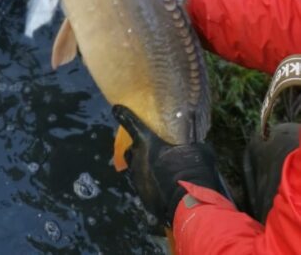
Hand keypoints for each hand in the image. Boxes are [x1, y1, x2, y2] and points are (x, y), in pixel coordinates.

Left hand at [112, 105, 229, 226]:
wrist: (190, 204)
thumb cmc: (193, 170)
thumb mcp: (197, 150)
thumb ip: (190, 144)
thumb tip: (196, 145)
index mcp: (146, 142)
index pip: (130, 123)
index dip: (123, 114)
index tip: (116, 109)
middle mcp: (137, 158)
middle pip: (132, 150)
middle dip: (138, 150)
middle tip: (152, 152)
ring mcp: (137, 179)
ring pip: (136, 169)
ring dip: (145, 168)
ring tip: (159, 172)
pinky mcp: (142, 197)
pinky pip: (144, 187)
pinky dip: (151, 185)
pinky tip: (163, 188)